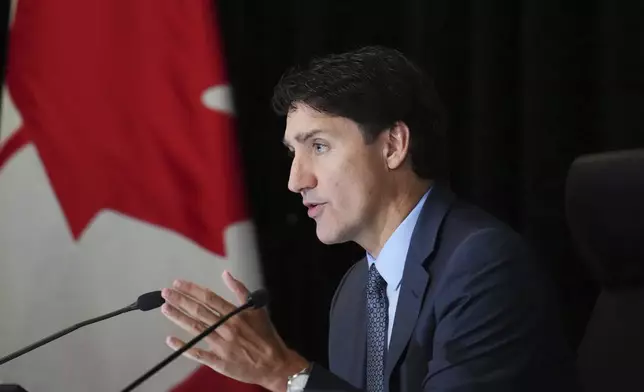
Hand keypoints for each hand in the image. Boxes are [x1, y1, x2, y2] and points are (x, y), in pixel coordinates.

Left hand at [160, 271, 308, 391]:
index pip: (209, 298)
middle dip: (180, 301)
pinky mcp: (219, 361)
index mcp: (236, 315)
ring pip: (196, 329)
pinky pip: (197, 353)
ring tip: (165, 308)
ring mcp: (221, 345)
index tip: (178, 284)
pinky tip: (170, 340)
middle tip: (165, 293)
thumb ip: (241, 291)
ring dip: (178, 318)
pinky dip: (183, 346)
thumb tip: (226, 275)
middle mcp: (226, 328)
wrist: (275, 364)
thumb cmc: (266, 336)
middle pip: (199, 311)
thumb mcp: (257, 309)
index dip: (192, 290)